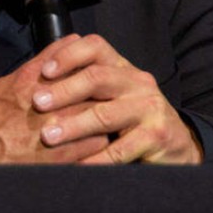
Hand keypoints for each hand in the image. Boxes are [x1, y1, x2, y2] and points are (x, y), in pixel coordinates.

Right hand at [0, 35, 108, 163]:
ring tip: (101, 113)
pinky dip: (99, 138)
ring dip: (101, 111)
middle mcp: (48, 100)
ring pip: (98, 111)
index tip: (90, 62)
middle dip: (98, 85)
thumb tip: (51, 59)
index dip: (84, 58)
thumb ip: (30, 70)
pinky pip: (96, 142)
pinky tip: (95, 137)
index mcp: (31, 79)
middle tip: (104, 88)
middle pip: (89, 83)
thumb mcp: (4, 84)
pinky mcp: (64, 154)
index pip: (69, 57)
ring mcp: (58, 127)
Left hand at [33, 34, 202, 164]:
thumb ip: (82, 80)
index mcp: (121, 66)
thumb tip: (37, 70)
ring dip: (73, 126)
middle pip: (97, 78)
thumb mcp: (109, 92)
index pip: (95, 47)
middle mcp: (137, 81)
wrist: (175, 143)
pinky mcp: (156, 136)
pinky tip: (75, 165)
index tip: (44, 71)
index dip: (68, 55)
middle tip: (37, 103)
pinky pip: (120, 150)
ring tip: (49, 136)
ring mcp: (148, 107)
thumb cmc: (129, 115)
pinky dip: (94, 159)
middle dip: (63, 91)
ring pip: (105, 115)